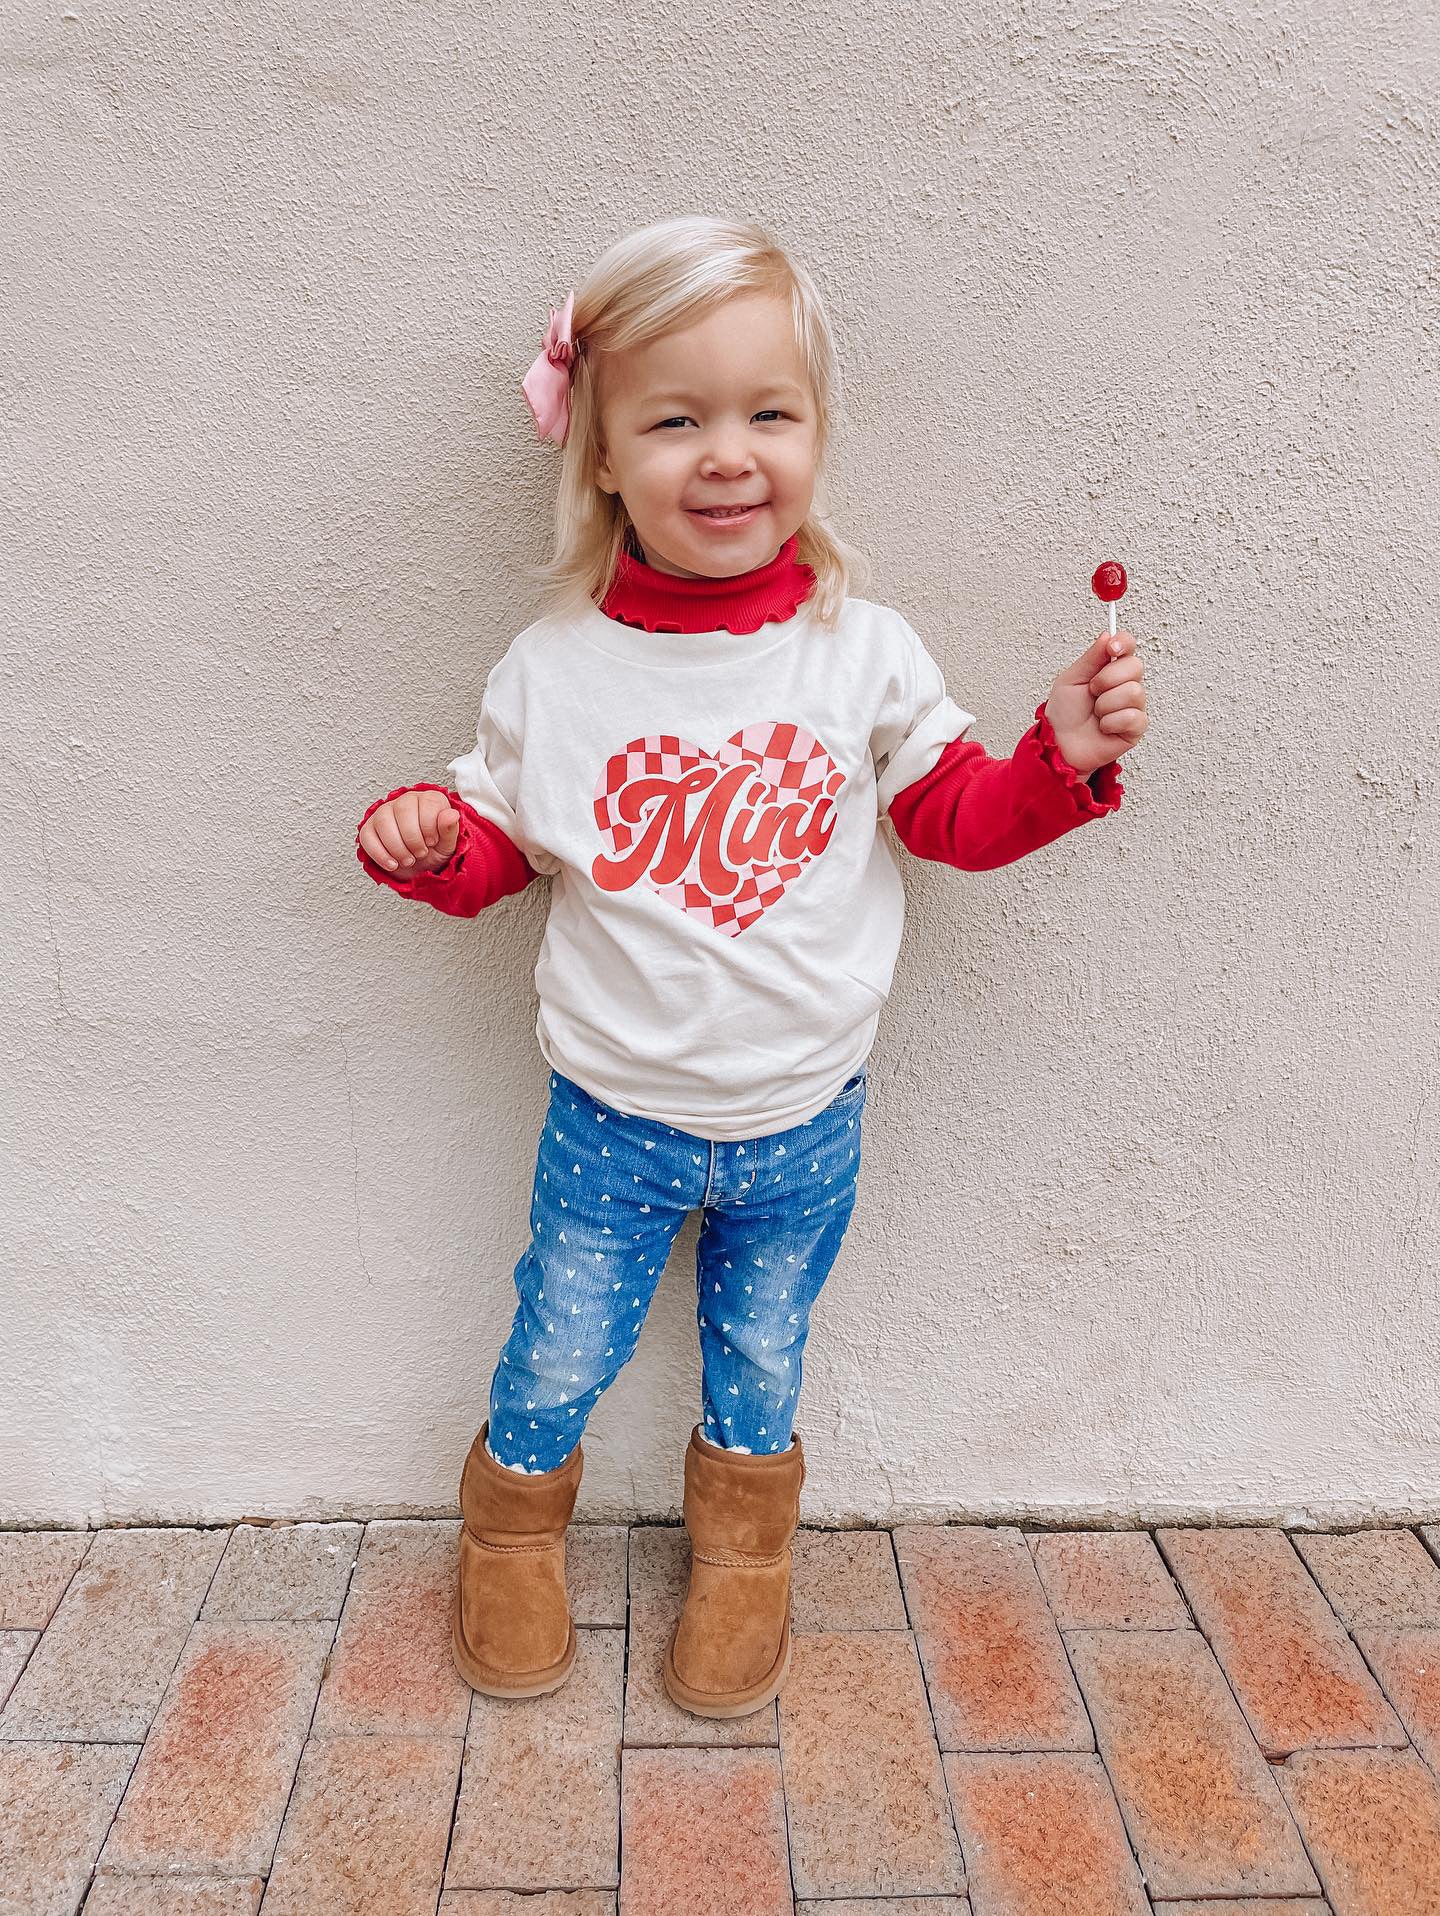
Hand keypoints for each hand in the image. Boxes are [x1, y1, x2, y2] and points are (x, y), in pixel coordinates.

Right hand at [358, 788, 460, 874]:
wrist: (420, 868)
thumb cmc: (435, 851)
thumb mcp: (448, 844)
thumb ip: (450, 829)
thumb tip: (451, 815)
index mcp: (429, 799)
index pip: (426, 804)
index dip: (429, 827)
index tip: (432, 842)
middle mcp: (406, 801)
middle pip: (403, 810)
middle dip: (413, 838)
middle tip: (420, 853)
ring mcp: (385, 812)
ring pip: (383, 821)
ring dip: (397, 847)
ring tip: (408, 860)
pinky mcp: (370, 828)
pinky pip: (367, 836)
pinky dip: (380, 854)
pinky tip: (392, 863)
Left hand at [1044, 629, 1147, 777]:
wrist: (1060, 744)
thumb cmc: (1064, 714)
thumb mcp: (1071, 679)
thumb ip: (1091, 658)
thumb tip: (1107, 635)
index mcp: (1110, 669)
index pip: (1128, 646)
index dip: (1124, 643)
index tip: (1112, 648)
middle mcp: (1126, 684)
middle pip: (1135, 666)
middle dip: (1107, 679)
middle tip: (1092, 691)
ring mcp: (1133, 706)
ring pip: (1134, 692)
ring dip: (1106, 704)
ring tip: (1095, 713)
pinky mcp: (1136, 728)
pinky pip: (1132, 717)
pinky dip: (1111, 722)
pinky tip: (1103, 727)